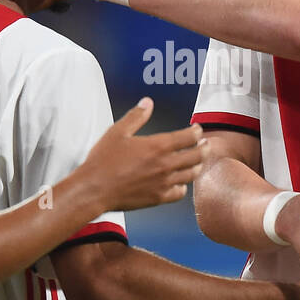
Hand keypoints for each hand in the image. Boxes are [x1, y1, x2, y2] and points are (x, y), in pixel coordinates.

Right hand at [80, 98, 204, 210]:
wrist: (94, 189)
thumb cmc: (103, 160)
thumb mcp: (118, 132)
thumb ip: (136, 116)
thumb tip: (147, 102)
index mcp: (158, 146)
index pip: (189, 137)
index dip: (197, 131)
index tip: (197, 129)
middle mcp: (165, 165)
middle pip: (197, 156)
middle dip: (204, 147)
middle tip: (206, 144)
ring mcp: (163, 183)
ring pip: (192, 174)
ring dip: (197, 166)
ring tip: (197, 161)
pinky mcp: (158, 198)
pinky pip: (179, 192)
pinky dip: (183, 186)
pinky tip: (179, 182)